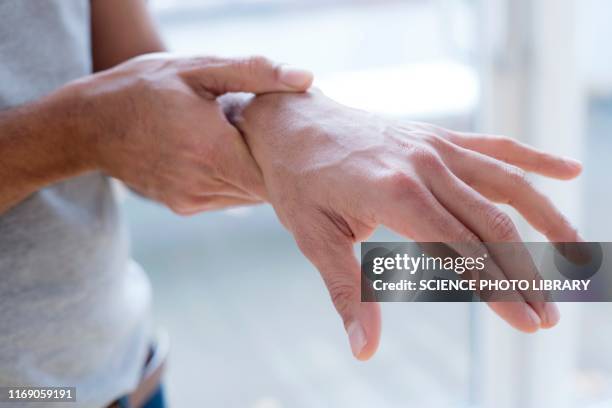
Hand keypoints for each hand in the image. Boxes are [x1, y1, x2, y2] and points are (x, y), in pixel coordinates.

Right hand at [67, 53, 312, 213]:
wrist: (89, 124)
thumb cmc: (144, 88)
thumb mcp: (198, 69)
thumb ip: (255, 73)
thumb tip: (306, 78)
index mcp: (215, 150)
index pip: (278, 170)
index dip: (291, 153)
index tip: (294, 132)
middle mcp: (205, 184)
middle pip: (266, 185)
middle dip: (275, 161)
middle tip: (277, 133)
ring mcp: (192, 200)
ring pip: (248, 195)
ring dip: (254, 170)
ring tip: (247, 140)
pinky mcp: (183, 206)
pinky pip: (225, 197)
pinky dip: (233, 178)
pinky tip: (224, 152)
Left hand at [230, 89, 581, 359]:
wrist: (292, 125)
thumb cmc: (299, 183)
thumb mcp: (314, 239)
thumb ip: (347, 293)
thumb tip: (364, 350)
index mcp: (394, 195)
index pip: (460, 251)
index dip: (497, 291)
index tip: (528, 323)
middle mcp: (424, 166)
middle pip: (492, 225)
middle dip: (524, 273)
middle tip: (549, 313)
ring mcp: (435, 147)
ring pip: (506, 185)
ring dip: (547, 220)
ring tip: (578, 255)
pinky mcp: (437, 137)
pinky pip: (494, 146)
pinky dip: (533, 160)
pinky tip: (568, 172)